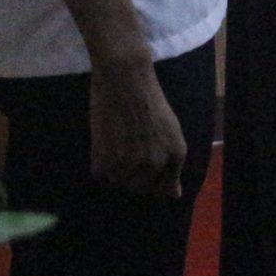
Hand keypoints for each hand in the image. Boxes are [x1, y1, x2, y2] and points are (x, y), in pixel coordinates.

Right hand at [87, 55, 186, 198]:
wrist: (125, 79)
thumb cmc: (149, 101)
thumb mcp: (171, 130)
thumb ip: (171, 164)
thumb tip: (173, 196)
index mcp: (175, 155)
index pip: (163, 187)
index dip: (152, 177)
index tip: (143, 162)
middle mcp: (155, 163)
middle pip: (138, 187)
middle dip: (132, 173)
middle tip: (128, 146)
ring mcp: (129, 163)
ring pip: (117, 181)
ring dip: (115, 166)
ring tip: (117, 139)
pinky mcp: (104, 159)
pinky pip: (100, 174)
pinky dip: (99, 161)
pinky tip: (105, 139)